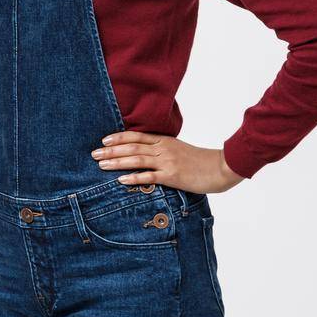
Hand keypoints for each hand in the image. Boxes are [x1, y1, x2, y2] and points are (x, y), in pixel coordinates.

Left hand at [90, 131, 244, 193]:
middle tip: (94, 153)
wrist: (222, 167)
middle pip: (132, 147)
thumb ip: (163, 149)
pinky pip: (150, 177)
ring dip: (117, 162)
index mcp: (164, 141)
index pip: (137, 136)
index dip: (119, 137)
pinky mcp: (173, 176)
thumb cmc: (202, 160)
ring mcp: (167, 162)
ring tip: (101, 164)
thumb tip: (146, 153)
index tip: (104, 139)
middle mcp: (163, 149)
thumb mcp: (180, 149)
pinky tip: (121, 179)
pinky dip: (134, 177)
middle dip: (111, 150)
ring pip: (137, 160)